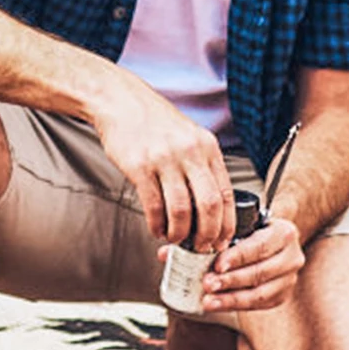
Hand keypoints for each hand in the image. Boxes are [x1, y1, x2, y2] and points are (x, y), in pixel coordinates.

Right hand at [93, 83, 233, 249]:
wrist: (121, 102)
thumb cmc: (156, 124)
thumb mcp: (190, 138)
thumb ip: (202, 168)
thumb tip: (211, 209)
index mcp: (208, 147)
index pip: (226, 194)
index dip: (227, 224)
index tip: (223, 241)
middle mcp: (190, 152)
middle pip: (209, 206)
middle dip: (207, 234)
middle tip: (201, 247)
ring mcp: (165, 159)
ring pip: (181, 210)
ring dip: (180, 233)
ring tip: (175, 239)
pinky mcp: (140, 167)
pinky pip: (153, 206)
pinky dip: (157, 225)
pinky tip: (157, 229)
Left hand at [197, 217, 304, 312]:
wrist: (270, 245)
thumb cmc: (253, 232)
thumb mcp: (247, 225)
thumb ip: (233, 234)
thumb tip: (204, 249)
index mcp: (285, 233)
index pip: (260, 246)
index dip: (238, 257)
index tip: (218, 265)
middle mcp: (292, 257)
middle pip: (259, 272)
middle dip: (230, 280)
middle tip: (208, 284)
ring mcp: (289, 279)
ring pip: (259, 294)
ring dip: (230, 299)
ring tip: (208, 301)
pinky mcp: (281, 296)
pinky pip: (257, 305)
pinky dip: (234, 306)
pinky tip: (217, 305)